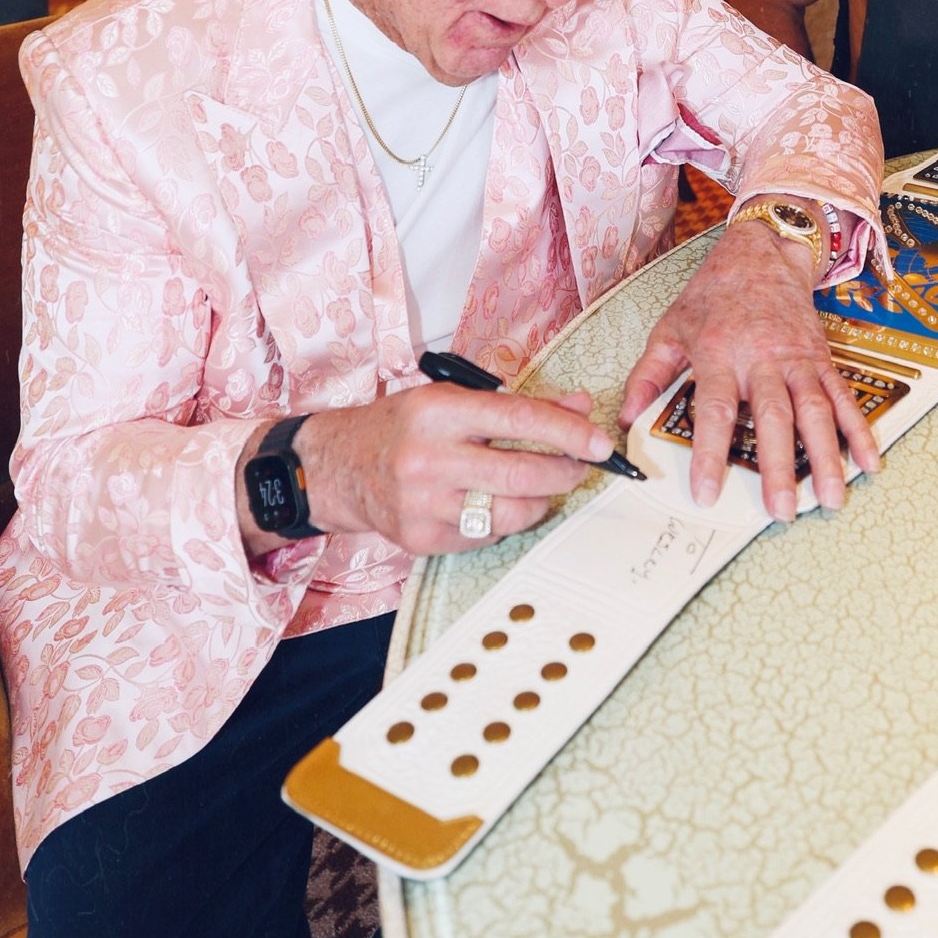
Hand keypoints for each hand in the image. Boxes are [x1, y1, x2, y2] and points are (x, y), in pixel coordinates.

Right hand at [252, 385, 613, 558]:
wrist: (337, 467)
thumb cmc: (401, 426)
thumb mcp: (453, 398)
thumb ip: (518, 405)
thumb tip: (579, 410)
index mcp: (438, 411)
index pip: (519, 421)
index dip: (568, 434)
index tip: (600, 444)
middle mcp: (429, 458)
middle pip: (521, 474)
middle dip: (564, 473)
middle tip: (582, 468)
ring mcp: (423, 504)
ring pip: (510, 513)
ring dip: (540, 502)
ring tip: (540, 487)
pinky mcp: (421, 539)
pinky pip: (485, 535)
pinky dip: (503, 521)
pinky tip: (494, 504)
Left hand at [619, 219, 881, 520]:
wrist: (761, 252)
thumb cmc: (713, 293)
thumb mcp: (670, 327)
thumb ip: (648, 374)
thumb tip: (627, 418)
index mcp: (720, 355)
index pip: (715, 412)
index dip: (710, 455)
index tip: (707, 494)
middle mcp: (762, 359)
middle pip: (773, 419)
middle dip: (779, 468)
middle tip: (781, 511)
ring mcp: (797, 360)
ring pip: (815, 412)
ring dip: (826, 458)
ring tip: (831, 499)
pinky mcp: (822, 358)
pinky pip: (844, 397)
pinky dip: (859, 431)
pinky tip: (867, 462)